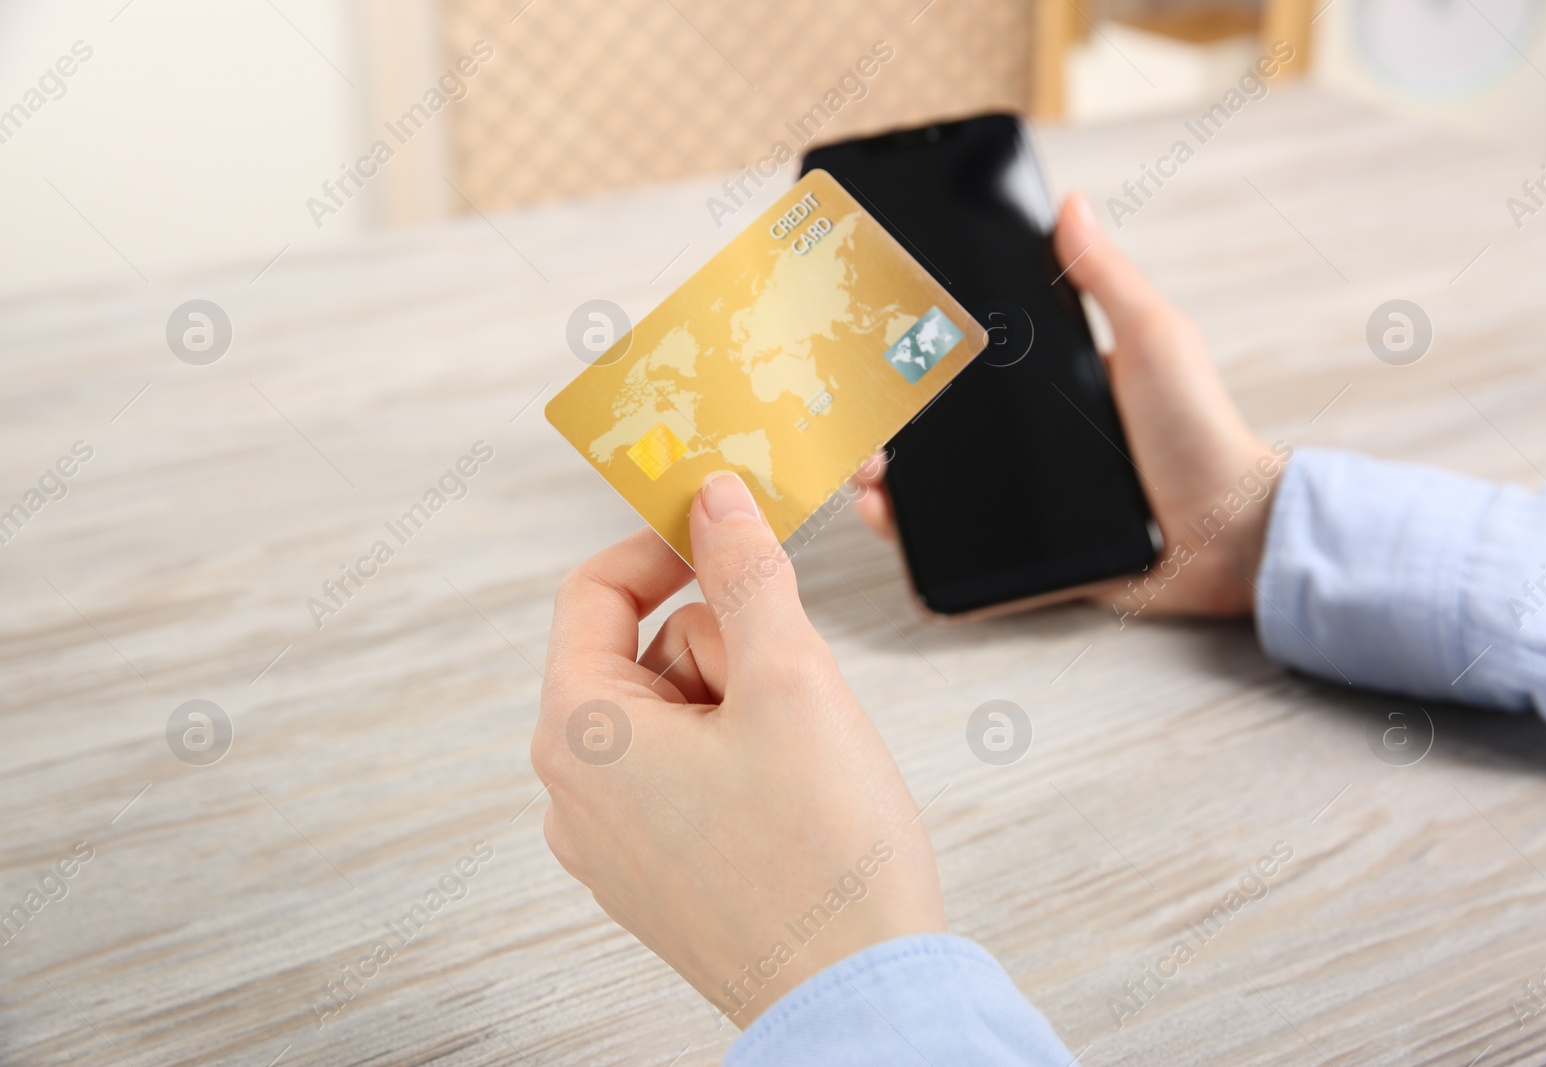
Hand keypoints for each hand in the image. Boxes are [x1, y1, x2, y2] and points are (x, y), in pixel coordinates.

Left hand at [533, 472, 944, 1025]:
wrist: (861, 999)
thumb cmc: (823, 854)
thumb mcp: (790, 678)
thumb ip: (745, 571)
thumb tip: (714, 495)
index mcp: (579, 735)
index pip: (593, 592)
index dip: (665, 547)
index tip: (731, 537)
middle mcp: (573, 794)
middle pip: (644, 654)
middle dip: (725, 651)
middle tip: (791, 695)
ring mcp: (610, 844)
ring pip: (674, 715)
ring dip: (740, 709)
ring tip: (797, 766)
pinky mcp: (654, 877)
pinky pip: (685, 776)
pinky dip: (739, 764)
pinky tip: (789, 807)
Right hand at [852, 191, 1286, 618]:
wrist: (1226, 534)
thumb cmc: (1201, 431)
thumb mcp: (1153, 338)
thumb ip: (1109, 278)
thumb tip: (1073, 203)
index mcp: (1051, 386)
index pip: (970, 363)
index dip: (918, 353)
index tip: (874, 337)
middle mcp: (1028, 441)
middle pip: (936, 424)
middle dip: (884, 416)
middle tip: (849, 408)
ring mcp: (1019, 496)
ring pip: (932, 484)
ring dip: (884, 475)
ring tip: (860, 465)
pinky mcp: (1020, 551)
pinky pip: (953, 544)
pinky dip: (909, 533)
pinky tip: (882, 514)